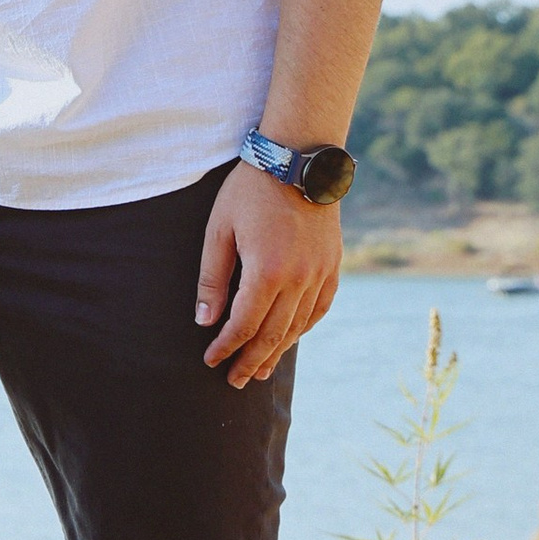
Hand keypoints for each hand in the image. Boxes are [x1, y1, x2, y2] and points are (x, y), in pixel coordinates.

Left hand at [195, 161, 342, 387]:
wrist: (298, 158)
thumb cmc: (250, 191)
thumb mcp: (219, 230)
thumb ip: (212, 278)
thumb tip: (205, 320)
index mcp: (267, 272)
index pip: (244, 324)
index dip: (226, 347)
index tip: (211, 361)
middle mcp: (299, 279)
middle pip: (273, 334)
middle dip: (252, 360)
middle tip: (235, 381)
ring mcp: (321, 272)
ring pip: (299, 326)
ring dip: (279, 351)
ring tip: (262, 370)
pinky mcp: (333, 264)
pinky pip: (321, 307)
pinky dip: (305, 327)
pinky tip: (292, 338)